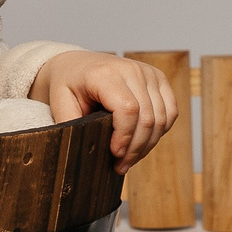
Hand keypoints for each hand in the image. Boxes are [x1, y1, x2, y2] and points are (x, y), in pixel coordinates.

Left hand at [28, 52, 174, 172]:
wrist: (78, 65)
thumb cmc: (69, 85)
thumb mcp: (60, 103)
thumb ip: (71, 124)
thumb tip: (84, 150)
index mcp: (105, 74)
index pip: (128, 109)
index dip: (125, 137)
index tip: (115, 155)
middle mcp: (131, 69)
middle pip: (148, 117)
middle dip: (136, 148)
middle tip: (121, 166)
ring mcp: (148, 73)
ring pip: (162, 118)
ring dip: (148, 144)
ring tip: (131, 158)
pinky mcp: (159, 79)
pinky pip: (170, 111)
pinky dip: (160, 132)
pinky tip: (143, 141)